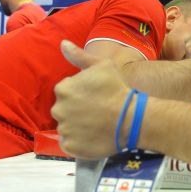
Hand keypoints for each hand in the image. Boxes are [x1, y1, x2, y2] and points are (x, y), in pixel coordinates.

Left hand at [53, 40, 131, 158]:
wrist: (131, 118)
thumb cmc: (118, 89)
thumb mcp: (103, 65)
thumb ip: (79, 56)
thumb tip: (62, 44)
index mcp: (63, 89)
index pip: (66, 91)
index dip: (81, 94)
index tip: (95, 97)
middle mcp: (58, 109)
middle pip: (64, 109)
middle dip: (77, 110)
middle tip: (96, 111)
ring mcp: (64, 130)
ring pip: (68, 127)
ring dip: (78, 126)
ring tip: (97, 124)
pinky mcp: (70, 147)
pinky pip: (71, 144)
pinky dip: (79, 142)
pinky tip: (94, 136)